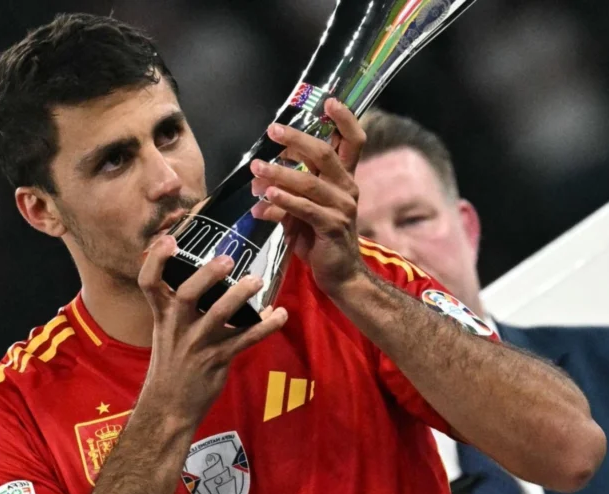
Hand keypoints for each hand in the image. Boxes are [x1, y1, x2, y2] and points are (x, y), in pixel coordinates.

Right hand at [137, 234, 287, 427]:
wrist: (169, 406)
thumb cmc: (171, 364)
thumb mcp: (166, 331)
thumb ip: (179, 306)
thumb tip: (205, 274)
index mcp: (162, 316)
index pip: (148, 283)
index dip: (156, 260)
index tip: (169, 240)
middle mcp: (177, 327)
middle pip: (187, 294)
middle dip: (207, 275)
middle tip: (228, 259)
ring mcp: (197, 344)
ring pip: (219, 316)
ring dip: (240, 296)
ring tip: (258, 280)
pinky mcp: (217, 360)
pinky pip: (245, 340)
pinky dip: (266, 326)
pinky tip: (281, 315)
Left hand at [248, 98, 367, 297]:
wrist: (339, 276)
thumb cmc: (320, 241)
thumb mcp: (301, 212)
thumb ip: (285, 193)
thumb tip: (258, 181)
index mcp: (344, 180)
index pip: (353, 142)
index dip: (345, 120)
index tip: (329, 101)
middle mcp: (347, 189)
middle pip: (325, 155)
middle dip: (297, 139)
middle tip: (272, 130)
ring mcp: (342, 208)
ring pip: (309, 183)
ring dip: (279, 174)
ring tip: (255, 169)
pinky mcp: (332, 227)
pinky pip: (304, 209)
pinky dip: (282, 202)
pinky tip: (264, 199)